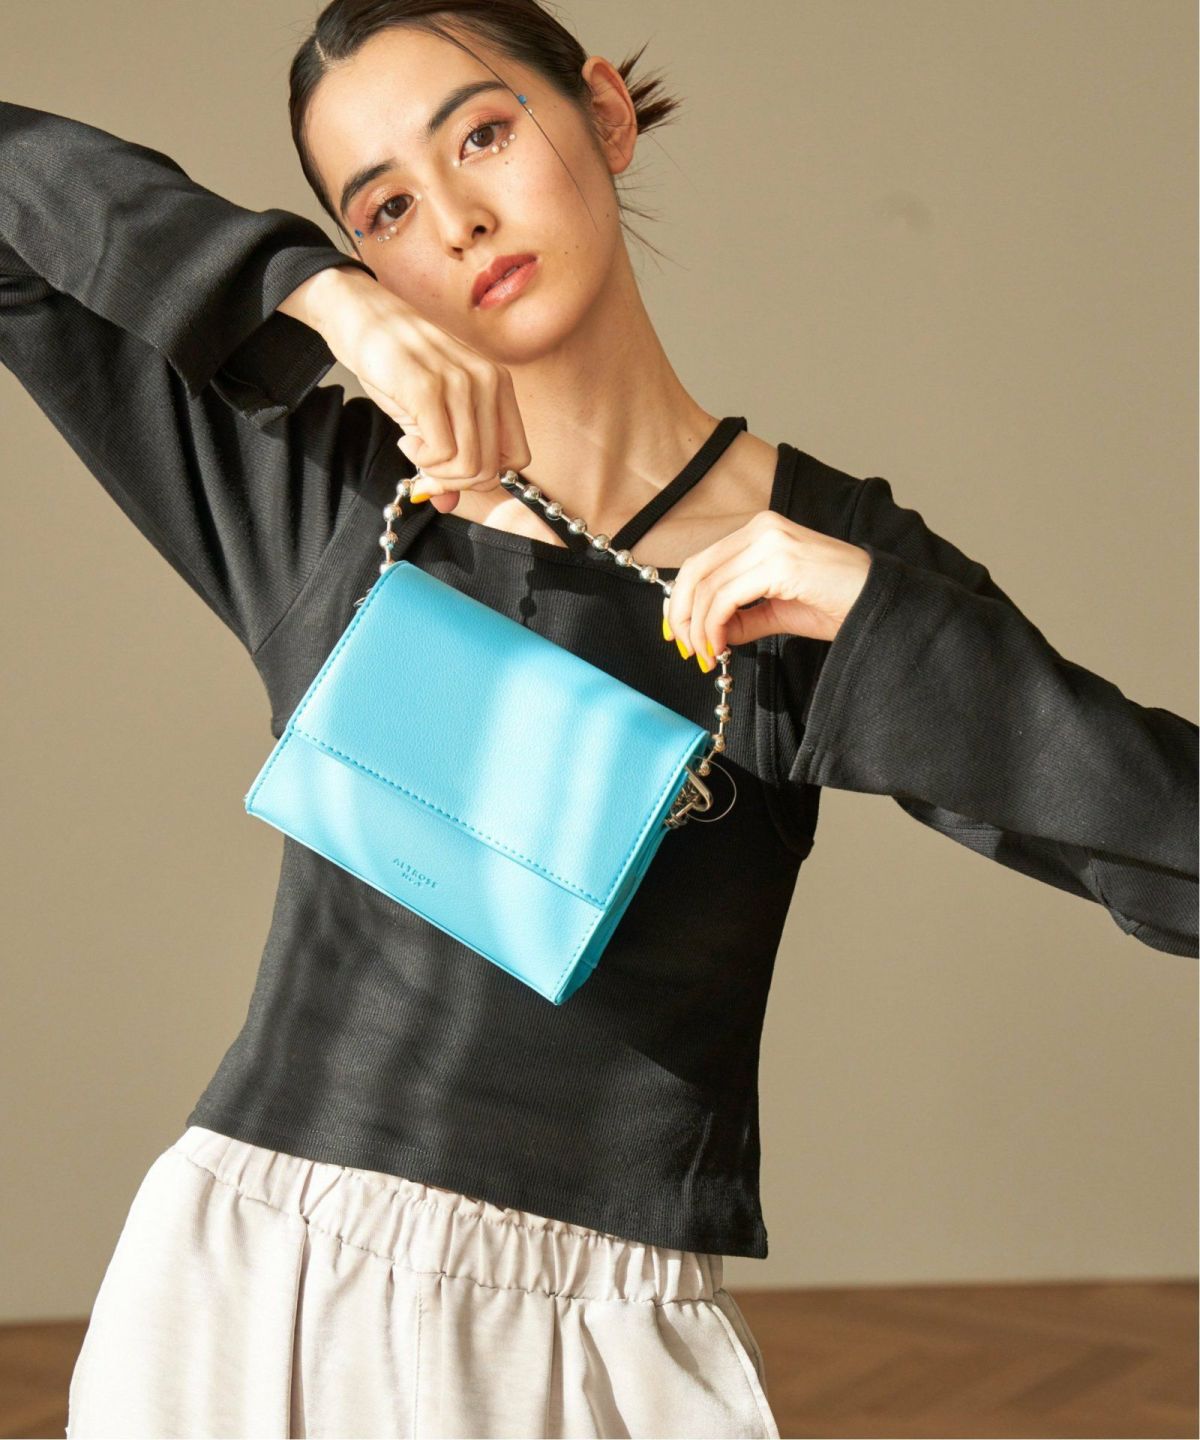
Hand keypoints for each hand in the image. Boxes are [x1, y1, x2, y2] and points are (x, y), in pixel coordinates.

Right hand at [291, 266, 531, 513]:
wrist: (360, 316)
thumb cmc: (398, 364)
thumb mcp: (432, 412)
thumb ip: (448, 458)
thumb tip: (447, 505)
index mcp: (498, 385)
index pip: (516, 458)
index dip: (484, 477)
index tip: (451, 469)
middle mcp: (487, 381)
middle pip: (490, 470)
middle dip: (455, 480)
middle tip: (426, 463)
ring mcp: (459, 382)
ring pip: (469, 466)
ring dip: (436, 471)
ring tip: (414, 446)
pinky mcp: (427, 388)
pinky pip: (441, 453)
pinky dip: (420, 458)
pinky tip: (405, 439)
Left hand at [664, 510, 871, 660]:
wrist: (881, 605)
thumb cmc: (839, 605)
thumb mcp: (779, 612)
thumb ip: (742, 617)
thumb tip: (709, 633)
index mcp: (760, 531)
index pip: (702, 561)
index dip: (681, 600)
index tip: (679, 636)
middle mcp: (761, 528)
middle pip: (696, 570)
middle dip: (681, 616)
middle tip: (687, 651)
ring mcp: (770, 542)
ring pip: (707, 586)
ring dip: (698, 628)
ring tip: (708, 656)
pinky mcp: (779, 563)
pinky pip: (726, 597)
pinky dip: (714, 626)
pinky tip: (721, 647)